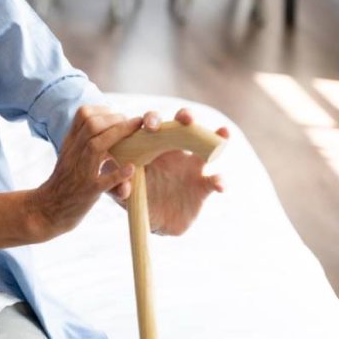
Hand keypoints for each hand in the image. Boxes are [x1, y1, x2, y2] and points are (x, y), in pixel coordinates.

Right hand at [32, 105, 137, 240]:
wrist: (47, 209)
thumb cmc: (64, 182)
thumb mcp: (68, 154)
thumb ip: (82, 139)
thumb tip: (103, 123)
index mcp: (70, 143)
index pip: (82, 114)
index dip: (104, 110)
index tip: (117, 115)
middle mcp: (73, 154)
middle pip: (91, 125)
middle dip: (116, 120)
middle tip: (133, 124)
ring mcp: (80, 172)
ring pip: (96, 146)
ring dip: (119, 136)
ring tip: (138, 134)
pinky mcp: (88, 192)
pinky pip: (103, 181)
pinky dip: (118, 174)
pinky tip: (131, 169)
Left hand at [115, 108, 228, 234]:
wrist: (154, 222)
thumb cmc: (135, 198)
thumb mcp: (120, 194)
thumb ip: (116, 188)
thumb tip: (123, 186)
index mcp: (149, 148)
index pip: (151, 126)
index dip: (152, 120)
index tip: (150, 125)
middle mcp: (172, 151)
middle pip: (181, 126)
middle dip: (185, 116)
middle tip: (185, 119)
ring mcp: (190, 167)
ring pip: (205, 145)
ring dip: (214, 136)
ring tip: (222, 132)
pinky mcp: (203, 186)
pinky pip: (214, 180)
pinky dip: (219, 181)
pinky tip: (220, 184)